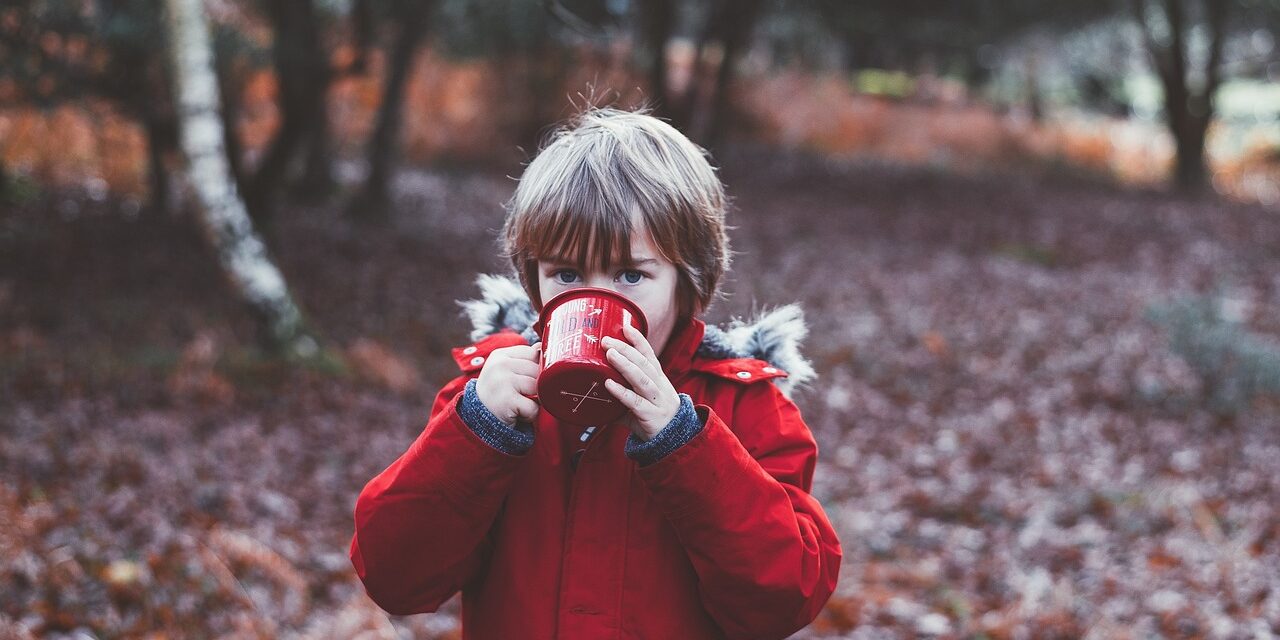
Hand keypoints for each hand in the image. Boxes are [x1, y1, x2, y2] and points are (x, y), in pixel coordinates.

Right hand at [475, 343, 541, 425]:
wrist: (477, 421)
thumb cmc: (497, 395)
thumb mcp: (506, 372)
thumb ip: (523, 359)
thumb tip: (540, 346)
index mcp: (500, 355)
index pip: (533, 353)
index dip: (533, 369)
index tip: (520, 380)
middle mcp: (499, 365)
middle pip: (537, 370)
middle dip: (535, 387)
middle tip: (518, 395)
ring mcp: (502, 381)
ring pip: (538, 388)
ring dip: (533, 401)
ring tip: (517, 404)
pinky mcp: (506, 400)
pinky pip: (533, 407)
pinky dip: (529, 415)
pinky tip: (516, 414)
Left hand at [602, 323, 680, 440]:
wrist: (674, 441)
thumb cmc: (652, 417)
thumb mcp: (640, 400)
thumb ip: (620, 393)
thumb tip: (595, 388)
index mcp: (657, 379)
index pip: (649, 355)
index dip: (638, 340)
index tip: (626, 327)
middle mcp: (659, 386)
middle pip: (643, 363)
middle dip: (625, 349)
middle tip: (606, 340)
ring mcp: (656, 400)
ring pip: (642, 379)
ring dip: (625, 365)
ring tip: (610, 354)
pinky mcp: (650, 416)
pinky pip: (635, 402)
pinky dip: (622, 392)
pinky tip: (609, 384)